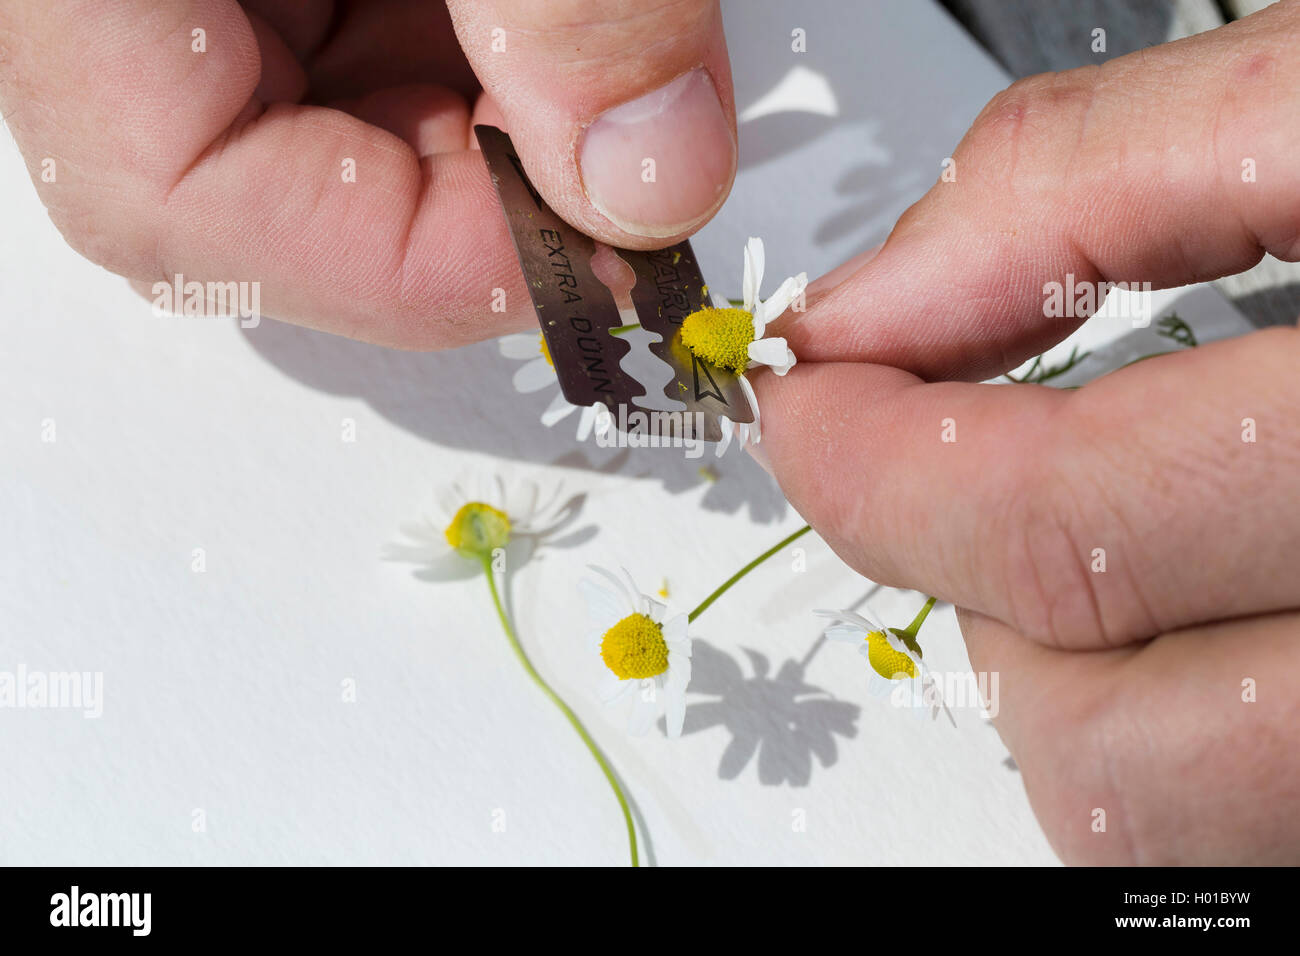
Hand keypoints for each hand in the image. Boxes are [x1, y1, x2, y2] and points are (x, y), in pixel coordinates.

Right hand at [0, 0, 737, 346]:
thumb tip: (649, 181)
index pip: (178, 207)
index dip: (405, 261)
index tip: (587, 244)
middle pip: (256, 198)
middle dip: (466, 202)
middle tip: (607, 162)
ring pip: (319, 133)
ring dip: (486, 130)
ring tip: (584, 53)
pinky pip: (352, 58)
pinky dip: (474, 65)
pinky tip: (544, 22)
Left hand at [757, 1, 1299, 862]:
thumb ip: (1095, 183)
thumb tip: (880, 299)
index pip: (1073, 522)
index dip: (882, 460)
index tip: (819, 393)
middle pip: (1106, 732)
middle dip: (958, 576)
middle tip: (916, 450)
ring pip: (1163, 813)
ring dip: (1055, 661)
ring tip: (1085, 505)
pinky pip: (1233, 821)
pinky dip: (1161, 708)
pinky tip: (1193, 576)